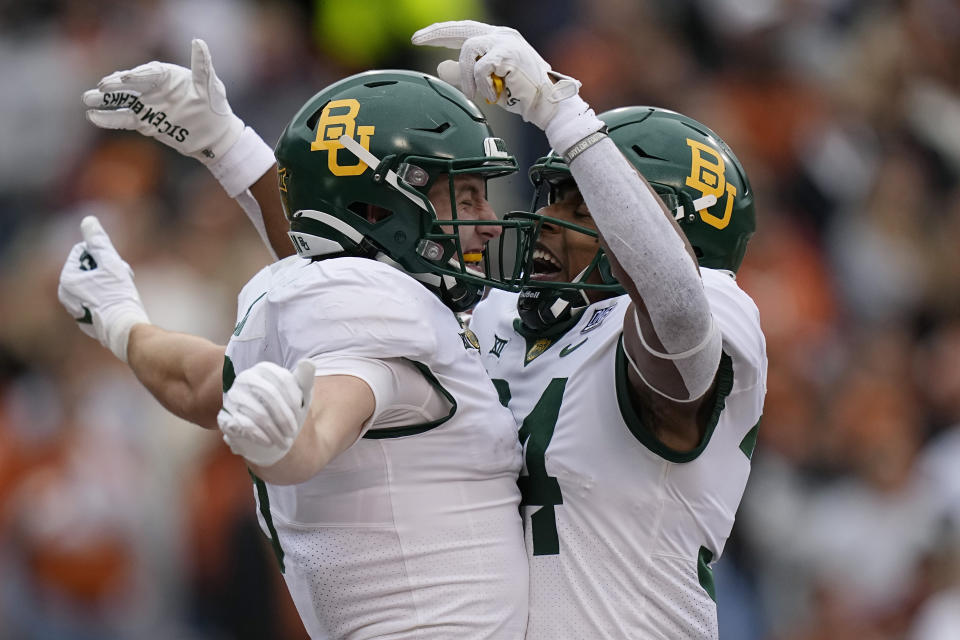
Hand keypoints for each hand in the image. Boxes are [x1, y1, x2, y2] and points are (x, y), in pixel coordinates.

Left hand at [58, 216, 149, 361]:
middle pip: (87, 269)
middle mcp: (65, 295)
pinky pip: (95, 301)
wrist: (125, 329)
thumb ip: (98, 241)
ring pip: (92, 285)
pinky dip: (106, 299)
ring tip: (122, 292)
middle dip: (105, 270)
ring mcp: (75, 310)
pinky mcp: (86, 321)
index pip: (83, 252)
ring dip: (107, 284)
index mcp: (67, 279)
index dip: (103, 255)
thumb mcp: (111, 263)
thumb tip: (88, 220)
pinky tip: (118, 305)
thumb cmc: (119, 295)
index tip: (115, 268)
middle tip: (122, 279)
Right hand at [82, 39, 242, 164]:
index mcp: (168, 76)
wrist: (215, 136)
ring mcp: (147, 104)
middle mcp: (154, 88)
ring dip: (105, 100)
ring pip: (122, 101)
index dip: (138, 75)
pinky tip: (93, 116)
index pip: (149, 73)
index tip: (126, 78)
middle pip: (130, 84)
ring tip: (87, 99)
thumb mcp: (211, 86)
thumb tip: (198, 41)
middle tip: (101, 86)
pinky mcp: (145, 122)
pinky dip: (110, 118)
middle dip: (115, 85)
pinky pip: (124, 119)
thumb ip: (202, 66)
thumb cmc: (215, 107)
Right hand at [218, 360, 316, 466]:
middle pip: (270, 395)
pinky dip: (258, 435)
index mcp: (264, 369)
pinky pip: (243, 425)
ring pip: (258, 413)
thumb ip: (304, 378)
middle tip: (293, 433)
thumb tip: (308, 363)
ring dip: (275, 431)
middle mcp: (246, 378)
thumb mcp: (298, 392)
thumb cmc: (285, 406)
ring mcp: (234, 396)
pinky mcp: (225, 415)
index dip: (294, 397)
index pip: (283, 379)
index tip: (302, 411)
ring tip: (284, 442)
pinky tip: (268, 442)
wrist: (261, 426)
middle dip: (285, 417)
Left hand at [411, 20, 581, 130]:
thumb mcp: (486, 84)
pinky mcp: (508, 54)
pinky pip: (481, 66)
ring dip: (467, 75)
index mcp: (498, 39)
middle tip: (416, 40)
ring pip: (469, 49)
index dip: (442, 33)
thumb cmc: (520, 95)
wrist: (547, 105)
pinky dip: (482, 83)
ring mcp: (506, 42)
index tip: (420, 38)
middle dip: (437, 33)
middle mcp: (501, 35)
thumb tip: (441, 67)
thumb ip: (465, 75)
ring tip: (474, 93)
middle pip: (463, 29)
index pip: (464, 31)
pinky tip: (492, 94)